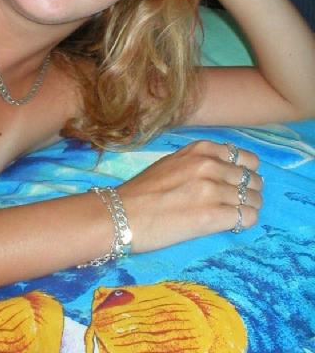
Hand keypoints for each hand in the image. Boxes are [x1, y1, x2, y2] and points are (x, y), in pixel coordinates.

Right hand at [118, 140, 262, 252]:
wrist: (121, 214)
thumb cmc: (142, 190)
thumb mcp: (172, 162)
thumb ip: (200, 162)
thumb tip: (226, 171)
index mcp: (200, 150)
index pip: (245, 157)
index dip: (245, 172)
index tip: (238, 182)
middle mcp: (210, 165)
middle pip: (252, 179)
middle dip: (250, 192)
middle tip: (237, 203)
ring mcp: (213, 190)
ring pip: (254, 199)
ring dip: (248, 209)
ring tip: (233, 216)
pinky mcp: (213, 217)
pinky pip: (248, 218)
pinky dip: (244, 223)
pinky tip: (230, 225)